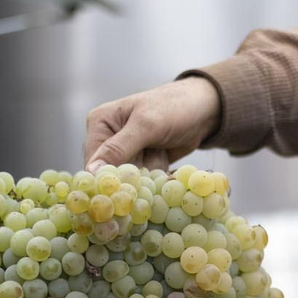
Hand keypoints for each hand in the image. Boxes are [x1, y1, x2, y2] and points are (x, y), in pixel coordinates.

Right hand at [83, 77, 221, 171]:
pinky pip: (145, 181)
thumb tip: (92, 171)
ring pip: (130, 180)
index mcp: (100, 124)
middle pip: (111, 175)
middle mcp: (109, 140)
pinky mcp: (144, 163)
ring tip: (161, 153)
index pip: (93, 162)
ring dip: (149, 175)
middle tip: (151, 166)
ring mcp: (127, 153)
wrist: (205, 108)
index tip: (123, 191)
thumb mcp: (146, 125)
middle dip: (133, 177)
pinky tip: (167, 163)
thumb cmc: (174, 107)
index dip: (106, 180)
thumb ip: (119, 148)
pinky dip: (158, 177)